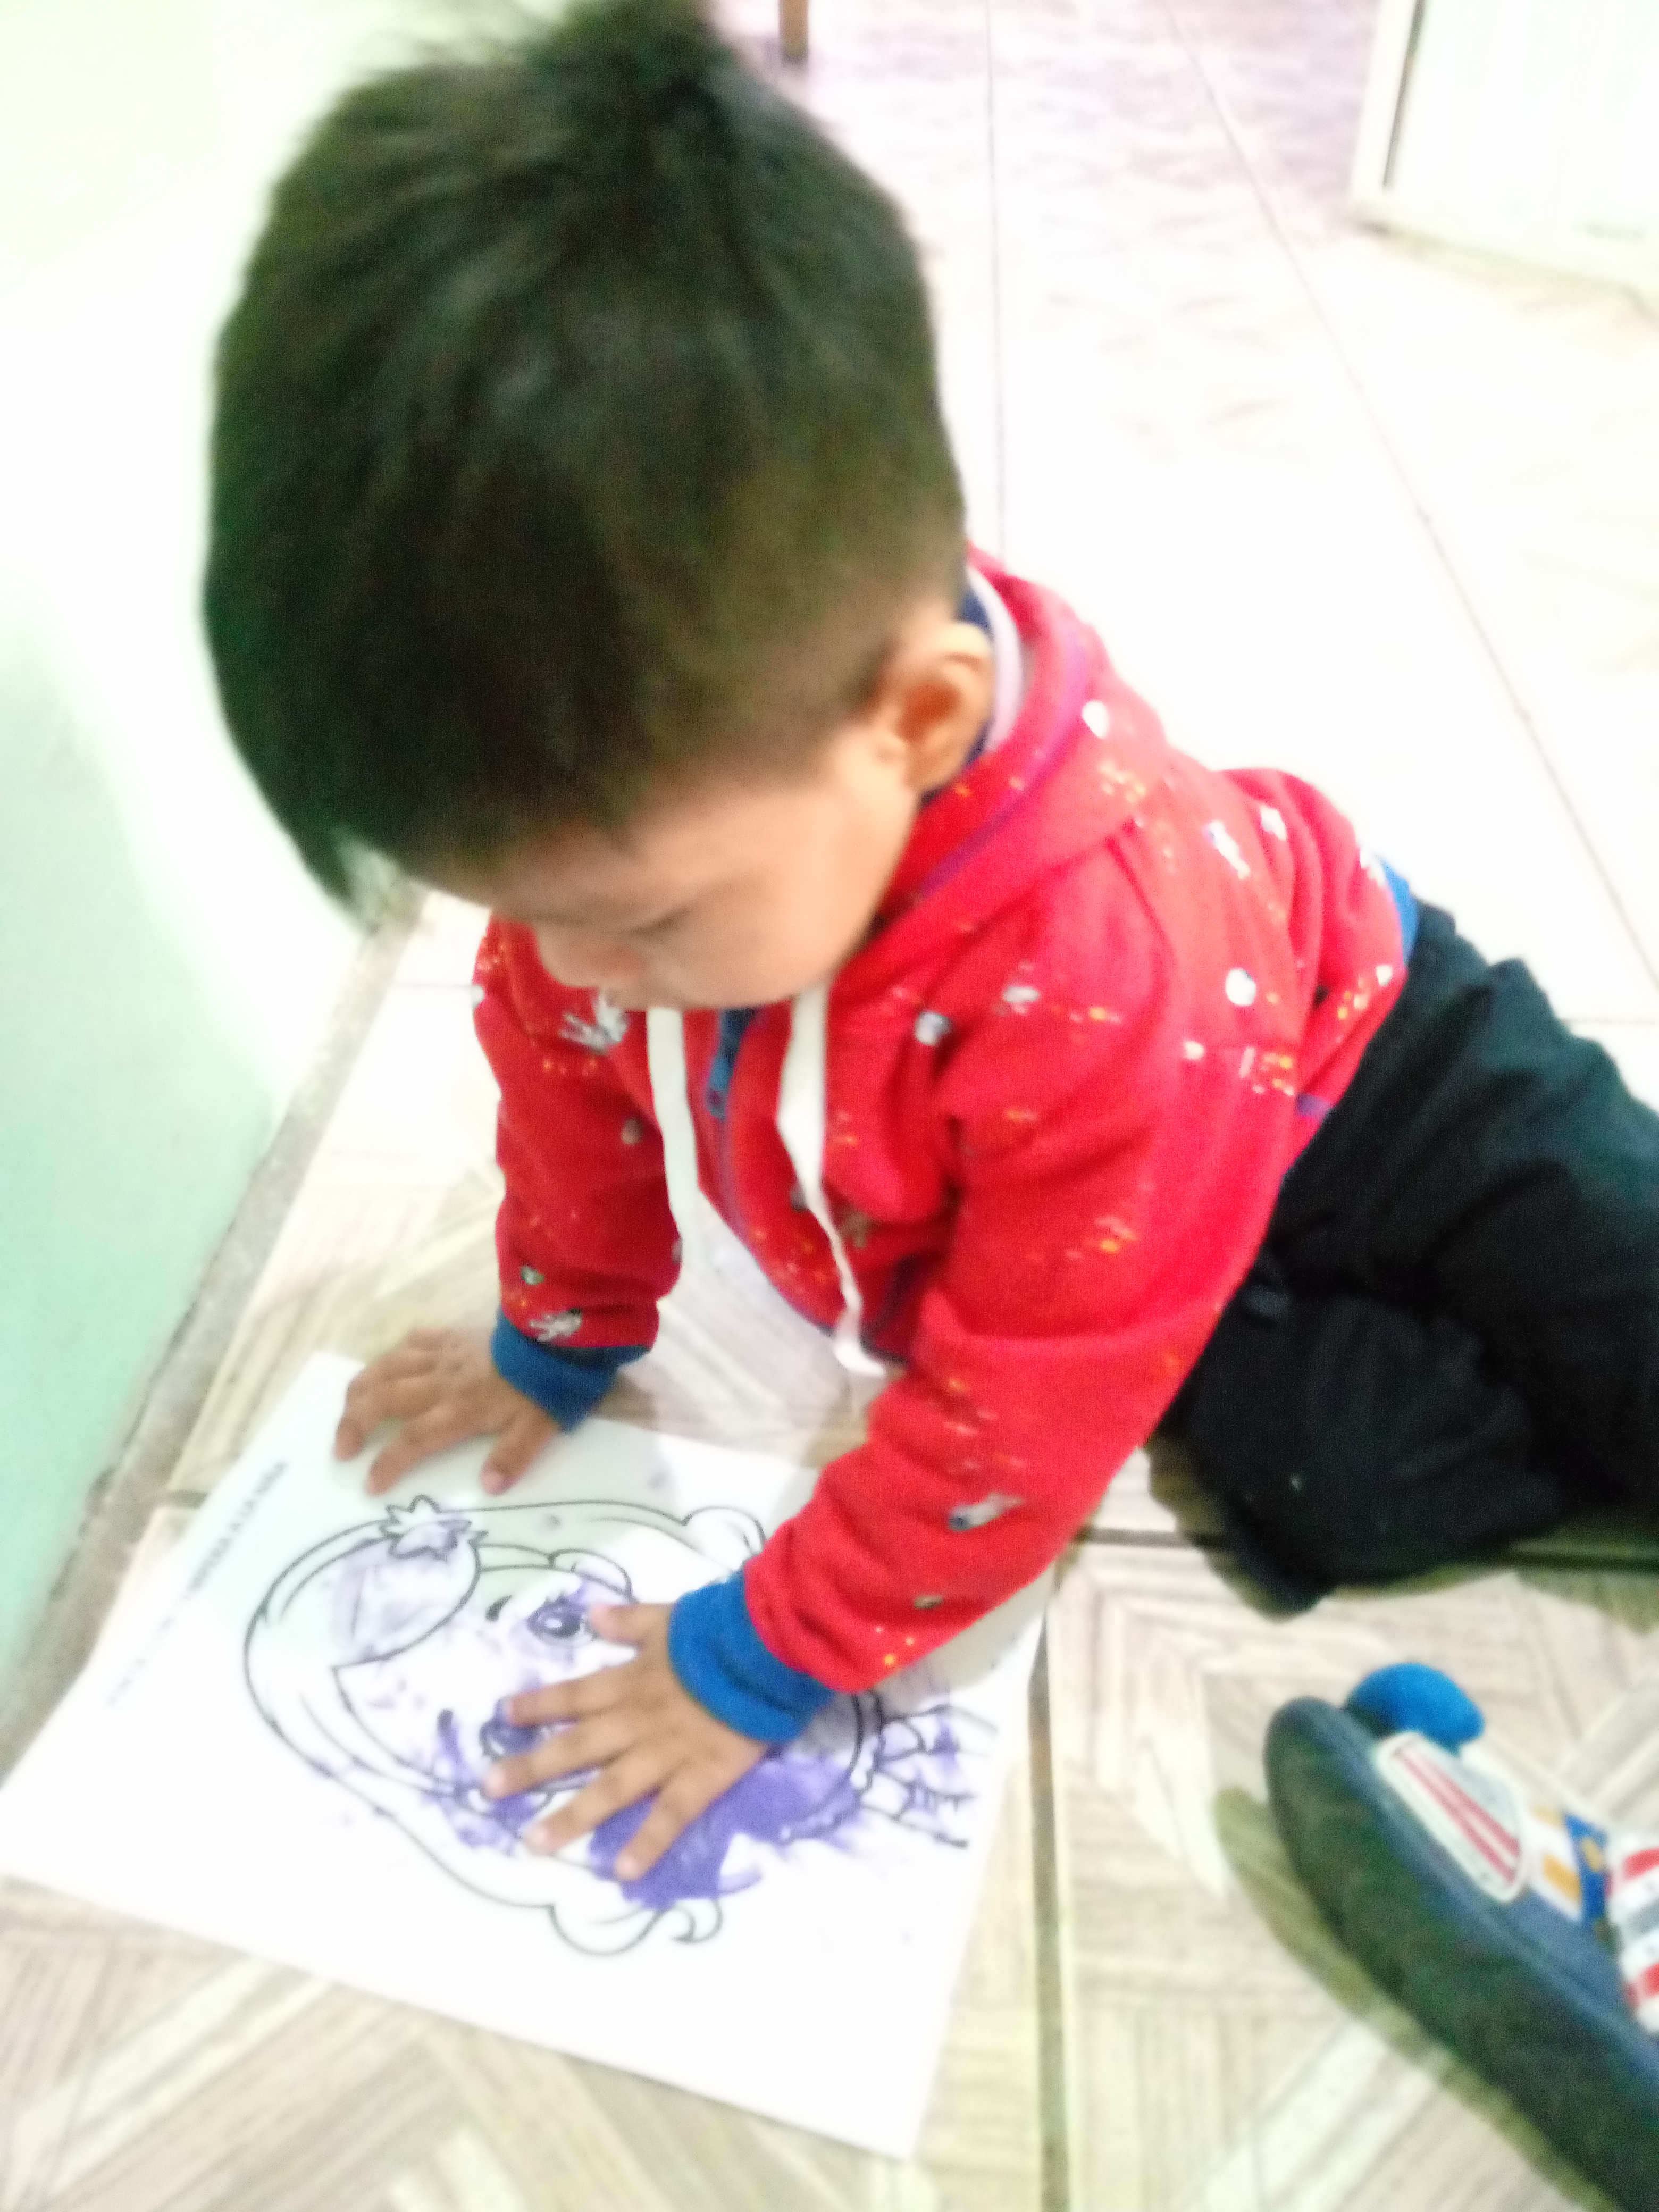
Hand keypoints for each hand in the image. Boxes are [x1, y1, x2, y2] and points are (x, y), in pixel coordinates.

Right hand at [333, 1327, 556, 1495]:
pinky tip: (385, 1365)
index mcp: (461, 1409)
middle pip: (383, 1399)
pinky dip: (392, 1354)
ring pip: (387, 1366)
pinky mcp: (452, 1335)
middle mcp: (442, 1382)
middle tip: (340, 1448)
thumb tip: (488, 1488)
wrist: (558, 1332)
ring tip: (347, 1408)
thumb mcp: (540, 1427)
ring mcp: (444, 1355)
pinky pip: (413, 1340)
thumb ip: (513, 1457)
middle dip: (354, 1424)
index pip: (413, 1440)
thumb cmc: (550, 1384)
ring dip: (360, 1388)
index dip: (387, 1462)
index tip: (369, 1484)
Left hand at [482, 1604, 765, 1878]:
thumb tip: (591, 1615)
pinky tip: (622, 1872)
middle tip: (487, 1789)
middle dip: (531, 1767)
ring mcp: (665, 1752)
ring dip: (572, 1816)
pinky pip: (670, 1814)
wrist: (765, 1647)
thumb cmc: (720, 1629)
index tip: (501, 1716)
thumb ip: (629, 1621)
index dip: (538, 1705)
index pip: (574, 1696)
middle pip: (576, 1746)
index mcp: (630, 1681)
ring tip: (534, 1843)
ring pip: (610, 1788)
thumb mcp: (668, 1617)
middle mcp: (636, 1721)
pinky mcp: (701, 1776)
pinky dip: (648, 1842)